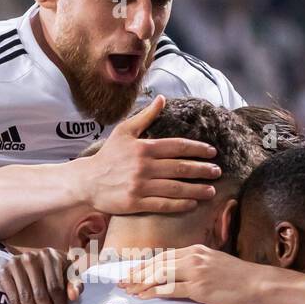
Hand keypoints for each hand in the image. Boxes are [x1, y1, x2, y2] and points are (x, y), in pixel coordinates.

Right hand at [0, 247, 78, 303]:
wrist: (31, 262)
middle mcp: (31, 258)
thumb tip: (74, 296)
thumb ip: (75, 283)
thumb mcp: (68, 273)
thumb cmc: (55, 270)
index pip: (55, 287)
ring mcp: (15, 264)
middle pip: (40, 294)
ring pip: (26, 298)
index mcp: (50, 256)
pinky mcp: (4, 273)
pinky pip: (13, 299)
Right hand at [73, 95, 220, 213]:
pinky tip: (192, 203)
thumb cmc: (107, 156)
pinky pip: (163, 204)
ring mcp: (140, 186)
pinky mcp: (136, 203)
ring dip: (196, 189)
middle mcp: (144, 166)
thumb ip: (145, 116)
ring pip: (175, 188)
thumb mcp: (124, 131)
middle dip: (202, 170)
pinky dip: (179, 204)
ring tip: (211, 191)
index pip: (177, 147)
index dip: (197, 149)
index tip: (212, 152)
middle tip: (218, 172)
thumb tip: (163, 99)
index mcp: (144, 148)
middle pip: (180, 167)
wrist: (86, 182)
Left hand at [118, 244, 260, 303]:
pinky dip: (154, 292)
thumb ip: (195, 265)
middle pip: (157, 263)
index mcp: (195, 250)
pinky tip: (143, 296)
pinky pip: (170, 289)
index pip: (163, 256)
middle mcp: (193, 257)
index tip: (131, 272)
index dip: (144, 265)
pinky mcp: (199, 287)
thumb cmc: (237, 277)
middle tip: (122, 281)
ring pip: (160, 274)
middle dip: (137, 273)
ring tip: (128, 290)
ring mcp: (195, 271)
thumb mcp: (213, 262)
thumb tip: (178, 273)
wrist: (256, 282)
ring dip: (141, 283)